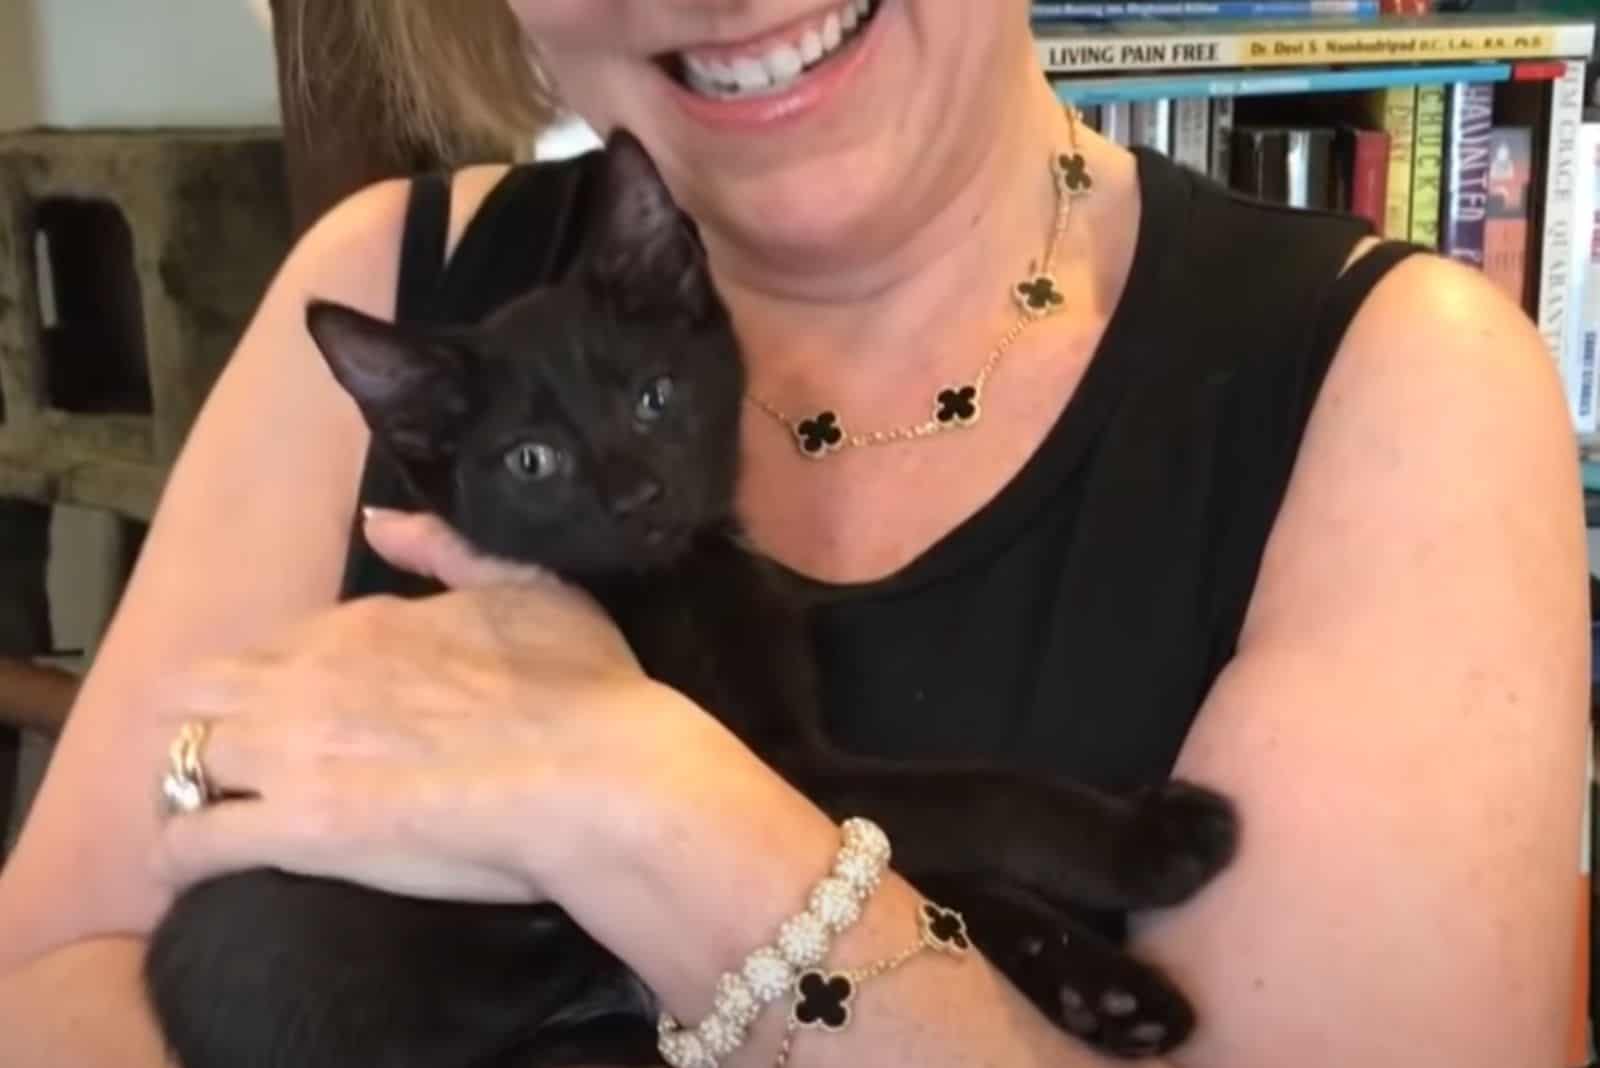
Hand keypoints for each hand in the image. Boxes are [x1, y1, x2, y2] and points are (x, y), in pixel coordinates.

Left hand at [146, 509, 747, 907]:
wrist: (603, 776)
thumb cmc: (584, 686)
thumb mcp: (531, 586)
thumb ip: (447, 549)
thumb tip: (380, 520)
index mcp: (363, 623)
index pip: (271, 647)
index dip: (274, 685)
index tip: (295, 718)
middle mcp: (309, 676)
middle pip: (196, 692)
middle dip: (203, 725)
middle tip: (238, 770)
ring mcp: (295, 751)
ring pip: (177, 761)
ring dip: (188, 789)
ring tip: (219, 822)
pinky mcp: (297, 829)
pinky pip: (189, 841)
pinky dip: (182, 855)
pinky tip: (199, 872)